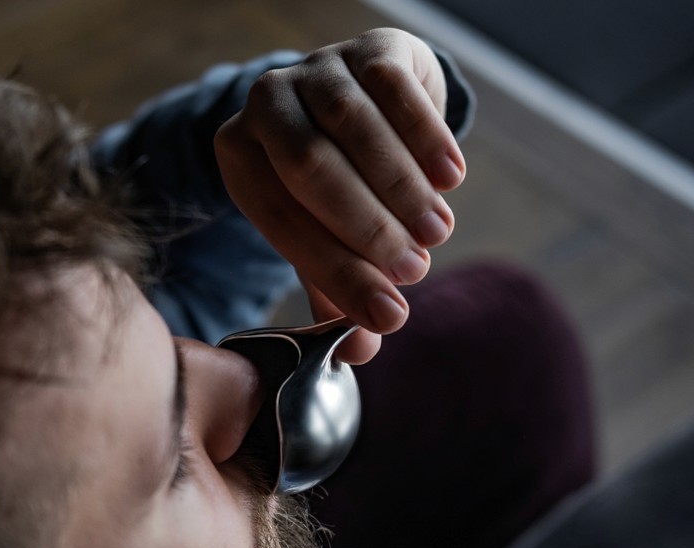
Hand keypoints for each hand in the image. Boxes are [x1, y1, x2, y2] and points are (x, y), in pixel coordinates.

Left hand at [215, 28, 464, 362]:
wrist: (369, 100)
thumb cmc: (340, 185)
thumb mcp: (329, 237)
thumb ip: (340, 291)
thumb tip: (360, 353)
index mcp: (241, 158)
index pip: (279, 221)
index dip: (335, 272)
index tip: (387, 314)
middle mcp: (267, 104)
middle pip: (309, 167)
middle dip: (365, 228)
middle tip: (415, 272)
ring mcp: (318, 68)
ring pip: (352, 126)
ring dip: (399, 187)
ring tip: (437, 234)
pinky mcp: (371, 48)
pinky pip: (395, 91)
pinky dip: (425, 138)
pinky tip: (452, 180)